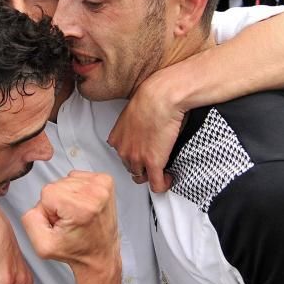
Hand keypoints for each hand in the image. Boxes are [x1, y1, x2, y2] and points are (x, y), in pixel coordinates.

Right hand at [22, 171, 118, 273]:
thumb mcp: (43, 246)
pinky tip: (83, 206)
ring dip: (68, 196)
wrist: (100, 254)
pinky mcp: (106, 181)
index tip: (61, 222)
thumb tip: (39, 202)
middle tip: (69, 220)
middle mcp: (95, 193)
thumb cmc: (76, 251)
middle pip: (57, 183)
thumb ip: (30, 220)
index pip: (47, 191)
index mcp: (80, 208)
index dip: (49, 209)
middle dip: (58, 201)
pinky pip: (78, 178)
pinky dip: (77, 191)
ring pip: (67, 180)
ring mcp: (103, 185)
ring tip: (78, 214)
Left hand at [107, 70, 182, 192]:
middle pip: (131, 168)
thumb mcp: (132, 114)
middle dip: (142, 167)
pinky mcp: (153, 163)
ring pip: (141, 177)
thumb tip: (143, 130)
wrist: (160, 98)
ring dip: (152, 176)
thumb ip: (133, 126)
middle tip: (154, 162)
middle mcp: (124, 150)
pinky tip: (167, 179)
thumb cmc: (150, 99)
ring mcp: (137, 159)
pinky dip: (162, 185)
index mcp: (117, 138)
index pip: (122, 156)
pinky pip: (156, 185)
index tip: (142, 155)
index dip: (134, 157)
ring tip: (161, 171)